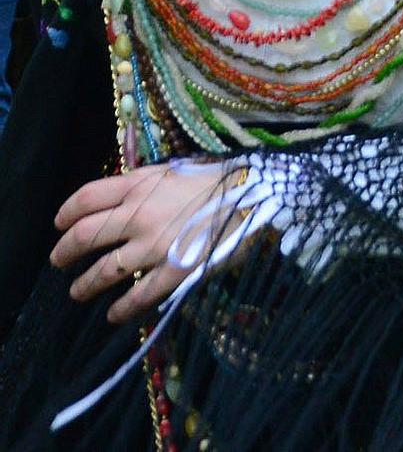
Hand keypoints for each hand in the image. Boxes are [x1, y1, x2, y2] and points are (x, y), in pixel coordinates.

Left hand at [51, 162, 235, 324]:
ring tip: (78, 292)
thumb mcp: (180, 170)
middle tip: (59, 261)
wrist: (261, 197)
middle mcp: (139, 215)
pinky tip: (113, 315)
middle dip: (64, 252)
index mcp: (141, 185)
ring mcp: (153, 246)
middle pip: (83, 236)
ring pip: (102, 272)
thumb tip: (125, 198)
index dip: (66, 214)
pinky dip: (120, 310)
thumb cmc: (225, 180)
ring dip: (83, 286)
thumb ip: (148, 184)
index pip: (86, 198)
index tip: (59, 224)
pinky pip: (137, 298)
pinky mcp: (173, 272)